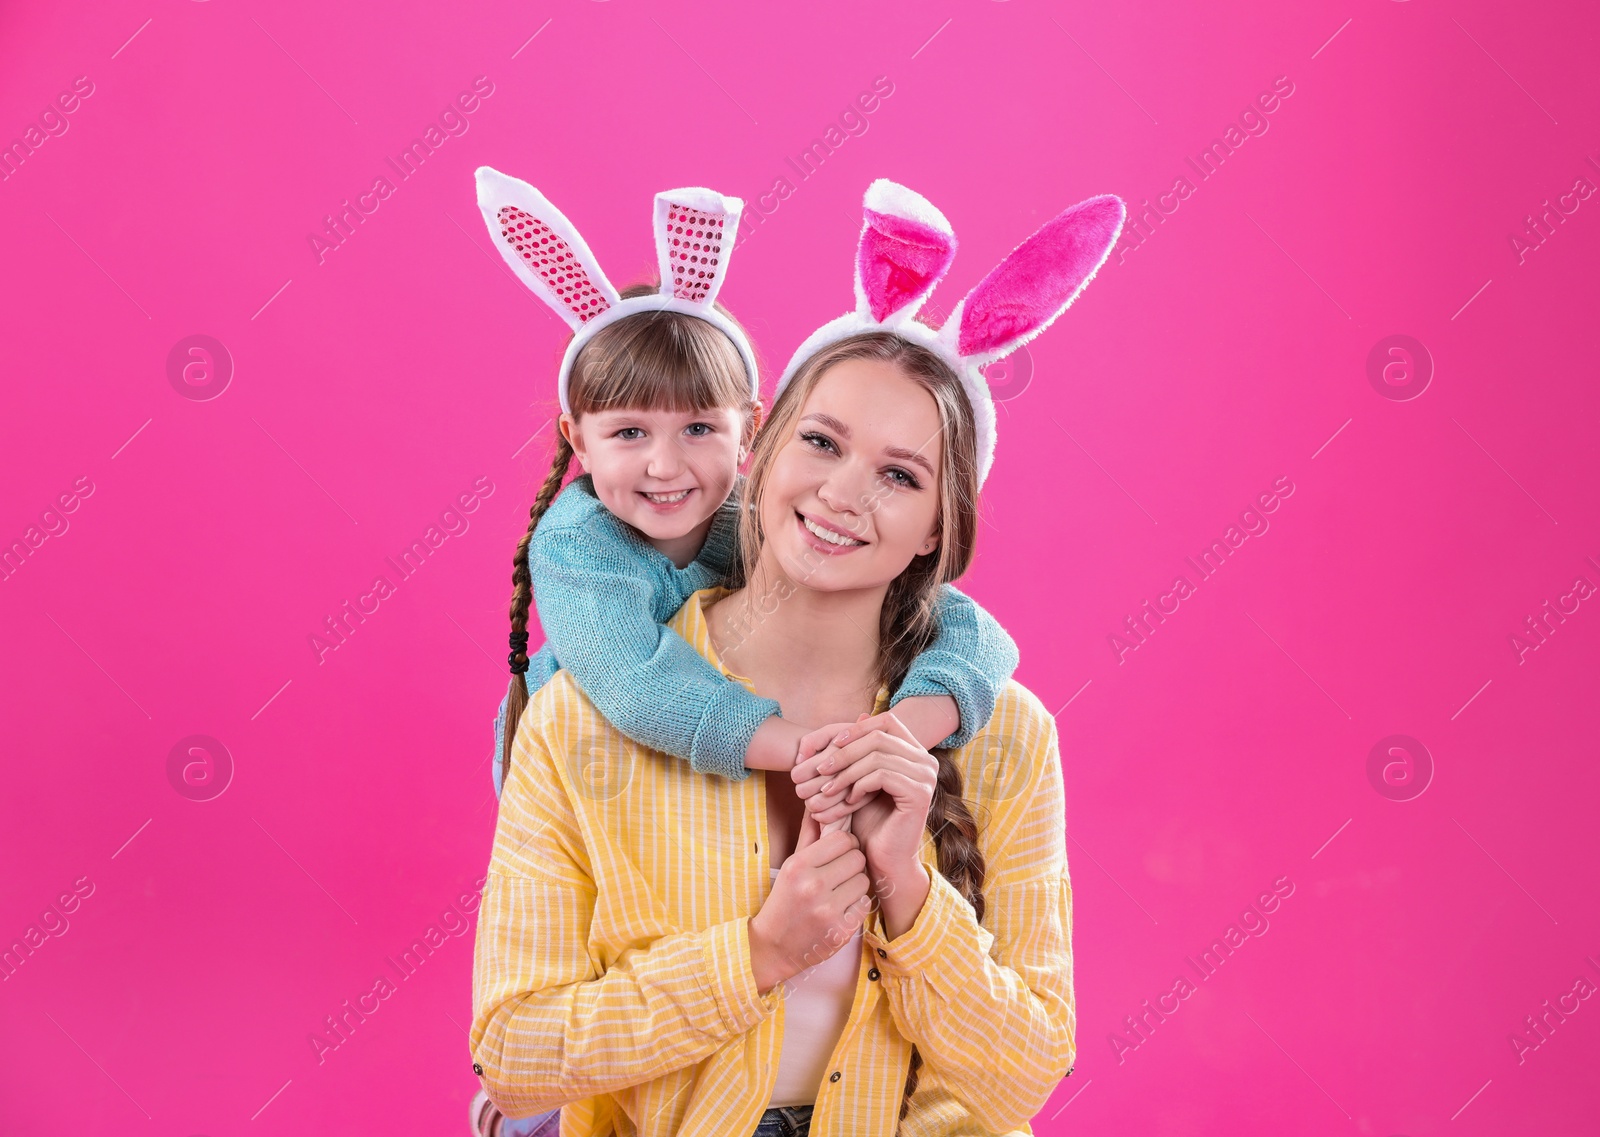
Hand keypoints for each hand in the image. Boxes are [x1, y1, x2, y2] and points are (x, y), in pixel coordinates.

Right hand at [748, 811, 871, 992]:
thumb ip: (809, 835)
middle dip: (851, 866)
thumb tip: (817, 805)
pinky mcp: (840, 931)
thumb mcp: (791, 865)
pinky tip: (840, 911)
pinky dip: (856, 907)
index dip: (845, 845)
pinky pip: (864, 905)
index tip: (838, 855)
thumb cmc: (784, 900)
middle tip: (839, 875)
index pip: (843, 839)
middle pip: (857, 858)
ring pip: (863, 881)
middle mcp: (813, 886)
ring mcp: (828, 910)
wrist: (773, 947)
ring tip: (839, 893)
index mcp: (799, 865)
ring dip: (855, 887)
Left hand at [792, 711, 937, 877]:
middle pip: (879, 736)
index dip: (857, 728)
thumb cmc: (869, 820)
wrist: (882, 859)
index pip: (887, 721)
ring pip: (878, 755)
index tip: (831, 744)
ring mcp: (926, 776)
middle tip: (820, 769)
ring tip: (828, 788)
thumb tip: (861, 713)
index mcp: (915, 753)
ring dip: (846, 770)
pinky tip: (850, 800)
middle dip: (845, 751)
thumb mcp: (861, 778)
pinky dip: (859, 784)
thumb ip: (861, 749)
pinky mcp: (920, 793)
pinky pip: (882, 774)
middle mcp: (926, 761)